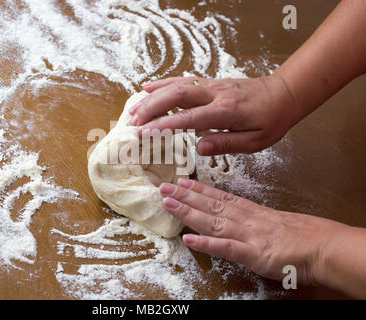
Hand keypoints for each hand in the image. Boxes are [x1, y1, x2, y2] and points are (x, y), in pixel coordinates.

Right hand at [129, 75, 301, 155]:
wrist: (284, 93)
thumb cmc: (271, 120)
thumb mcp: (255, 141)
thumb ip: (226, 143)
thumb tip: (199, 148)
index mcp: (226, 111)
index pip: (188, 118)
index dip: (163, 125)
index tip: (143, 134)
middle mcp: (215, 94)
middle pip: (176, 96)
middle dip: (150, 109)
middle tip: (132, 123)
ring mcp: (211, 85)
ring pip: (176, 86)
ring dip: (152, 97)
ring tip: (133, 110)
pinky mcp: (210, 82)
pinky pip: (183, 80)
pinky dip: (163, 83)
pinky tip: (148, 87)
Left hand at [158, 178, 349, 286]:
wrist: (325, 247)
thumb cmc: (308, 236)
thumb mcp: (279, 221)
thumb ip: (259, 219)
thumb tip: (244, 216)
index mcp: (254, 212)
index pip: (222, 198)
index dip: (200, 190)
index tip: (184, 182)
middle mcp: (247, 220)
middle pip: (212, 206)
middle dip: (186, 196)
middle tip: (165, 187)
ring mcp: (248, 236)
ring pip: (214, 221)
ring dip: (189, 213)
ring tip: (170, 204)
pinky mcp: (253, 254)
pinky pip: (226, 248)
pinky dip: (206, 244)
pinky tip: (189, 239)